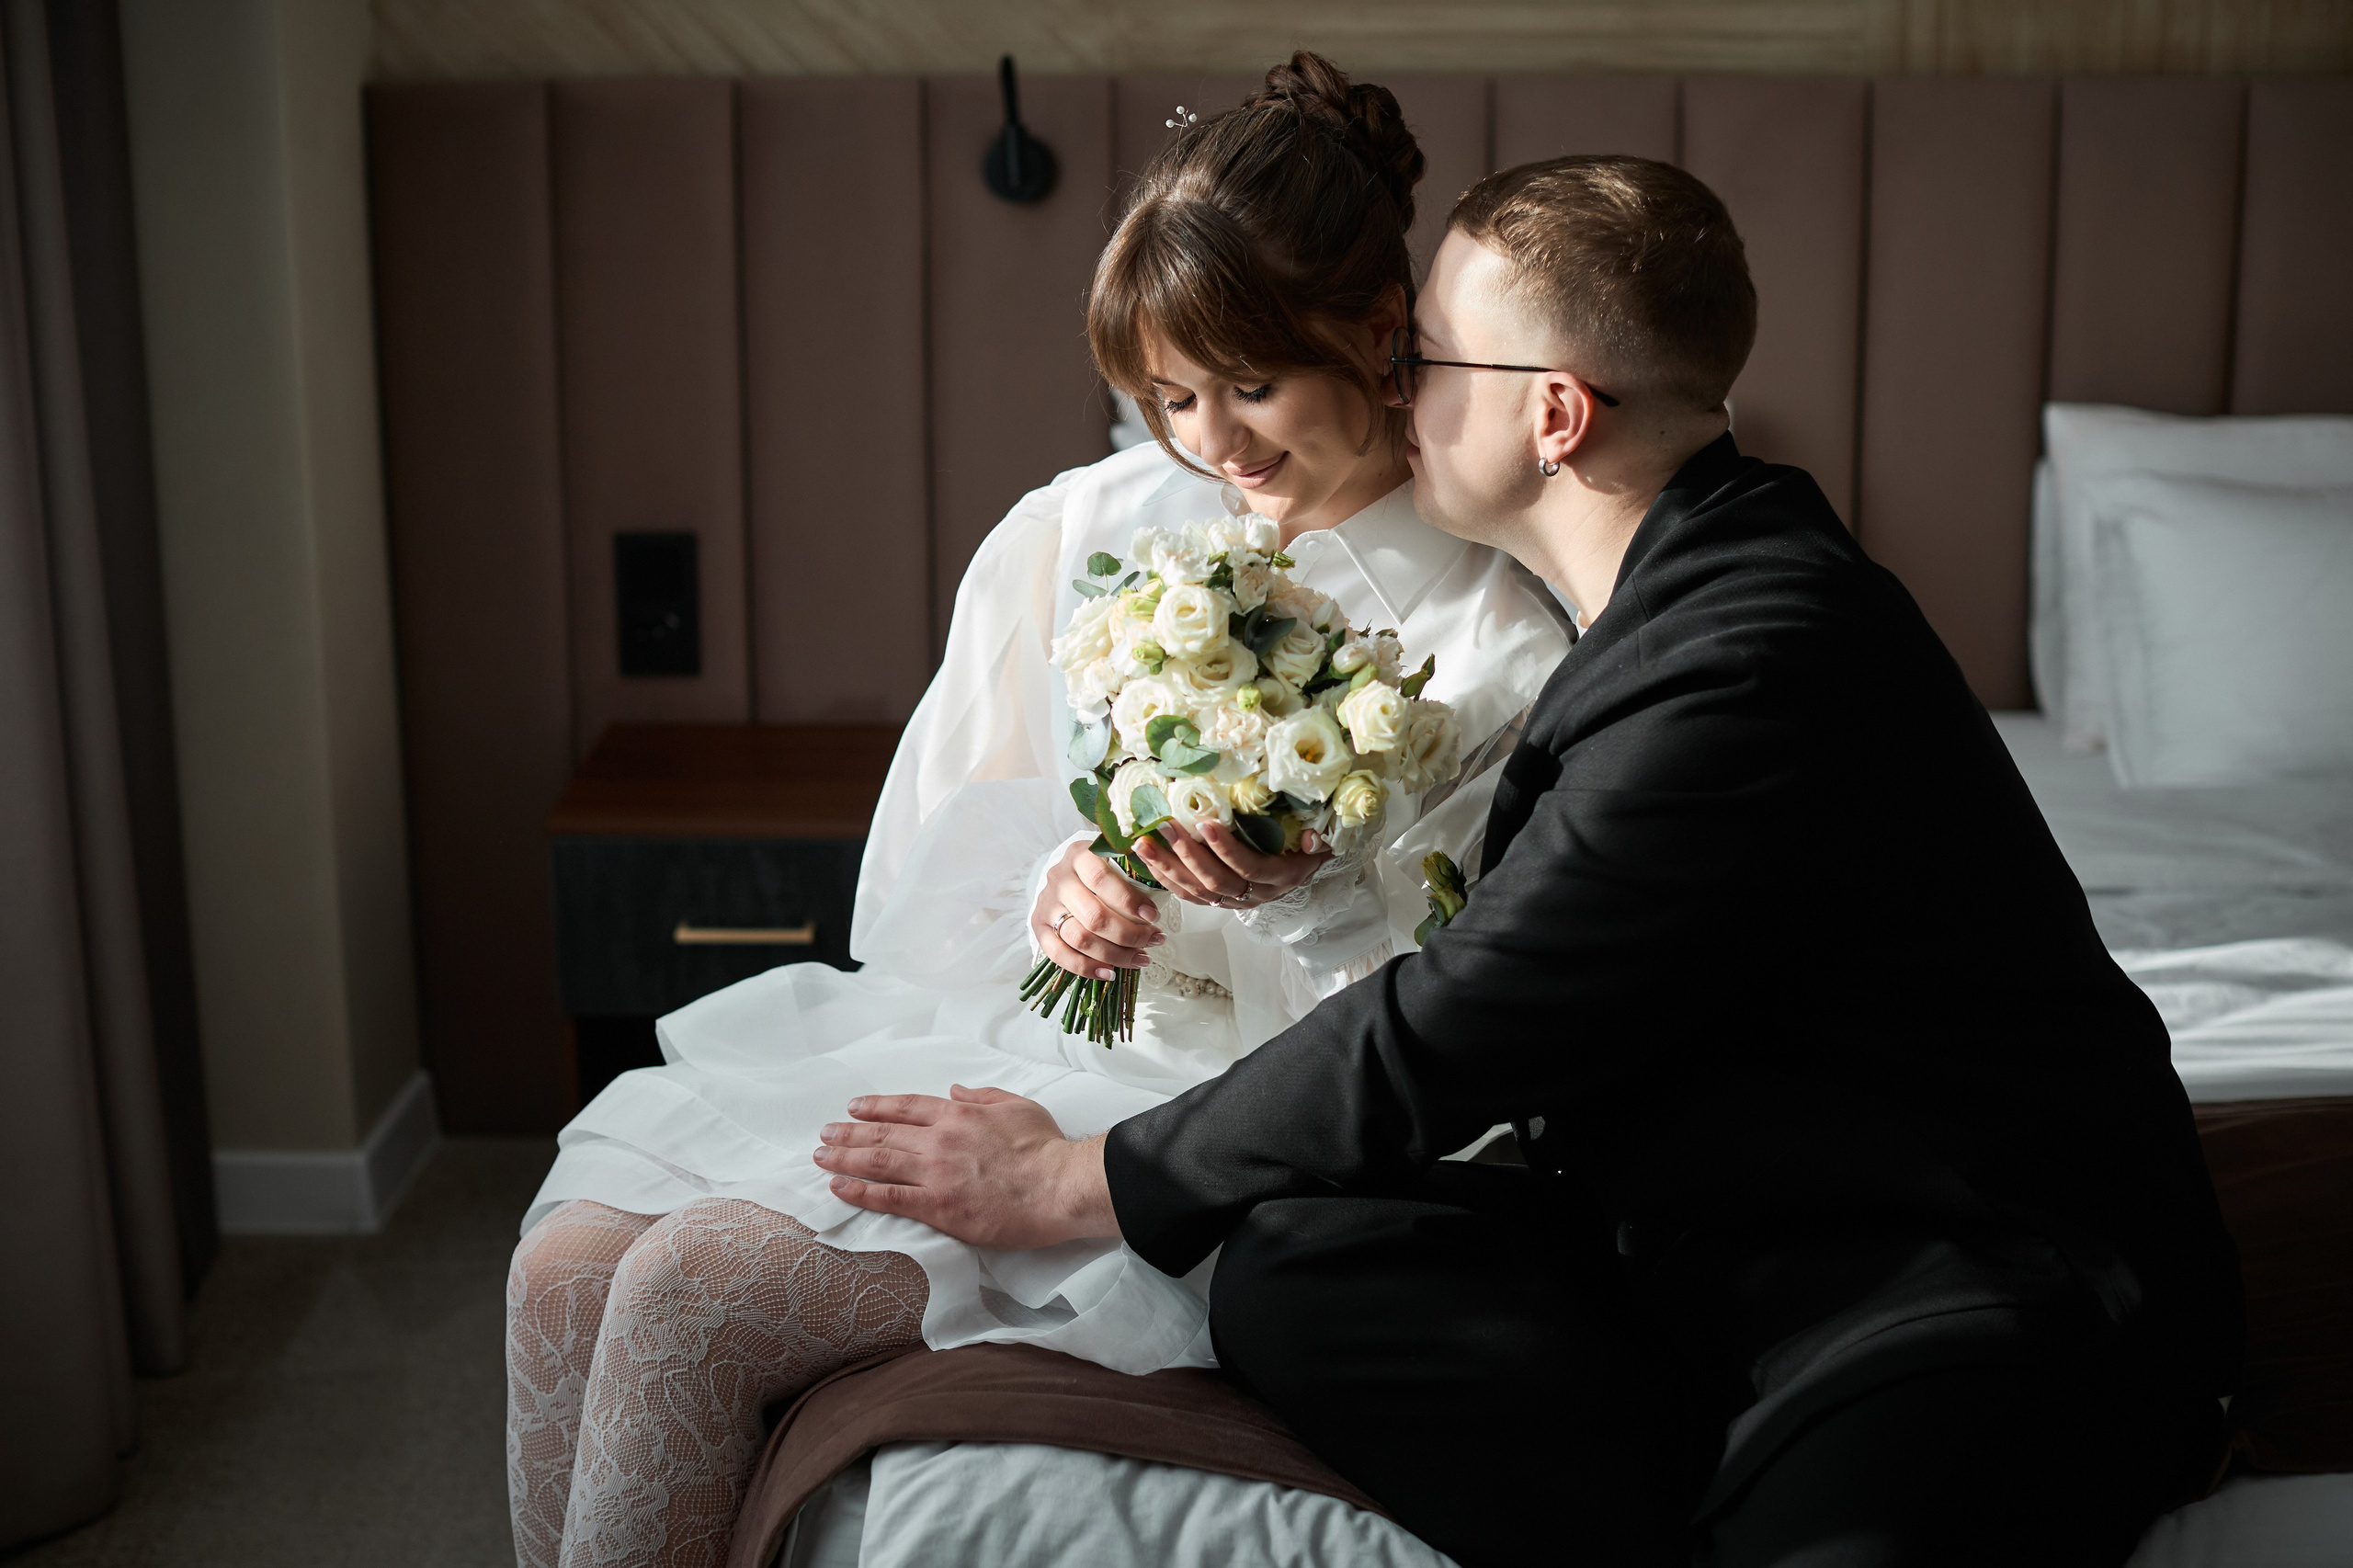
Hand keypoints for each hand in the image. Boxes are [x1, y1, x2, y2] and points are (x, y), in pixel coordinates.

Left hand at [815, 1086, 1118, 1248]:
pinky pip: (889, 1198)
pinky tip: (838, 1186)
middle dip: (849, 1132)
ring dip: (844, 1157)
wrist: (1059, 1186)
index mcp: (959, 1114)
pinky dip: (860, 1191)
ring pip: (878, 1162)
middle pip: (883, 1134)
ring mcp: (935, 1173)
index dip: (877, 1106)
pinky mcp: (937, 1206)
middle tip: (825, 1133)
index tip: (854, 1107)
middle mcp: (939, 1139)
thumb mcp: (1017, 1105)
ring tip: (821, 1156)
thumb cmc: (1045, 1148)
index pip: (906, 1107)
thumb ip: (982, 1096)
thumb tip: (955, 1090)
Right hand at [1034, 839, 1162, 980]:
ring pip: (1079, 938)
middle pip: (1094, 916)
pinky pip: (1059, 955)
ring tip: (1141, 958)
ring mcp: (1046, 904)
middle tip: (1155, 939)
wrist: (1064, 875)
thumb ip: (1134, 869)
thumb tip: (1166, 886)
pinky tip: (1111, 973)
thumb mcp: (1115, 858)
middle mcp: (1059, 879)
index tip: (1153, 916)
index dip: (1129, 900)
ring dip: (1115, 954)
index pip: (1101, 879)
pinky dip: (1086, 968)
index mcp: (1079, 856)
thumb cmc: (1099, 869)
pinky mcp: (1039, 927)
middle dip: (1130, 934)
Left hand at [1135, 819, 1327, 910]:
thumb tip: (1312, 839)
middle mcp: (1256, 894)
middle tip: (1164, 825)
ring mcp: (1236, 901)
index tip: (1204, 823)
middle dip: (1186, 853)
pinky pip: (1189, 896)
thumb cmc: (1308, 849)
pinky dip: (1167, 880)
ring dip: (1167, 867)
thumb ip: (1318, 841)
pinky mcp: (1220, 902)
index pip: (1249, 867)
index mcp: (1280, 877)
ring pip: (1197, 890)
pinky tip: (1148, 861)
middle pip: (1215, 880)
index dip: (1226, 849)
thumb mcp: (1321, 843)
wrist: (1304, 870)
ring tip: (1143, 843)